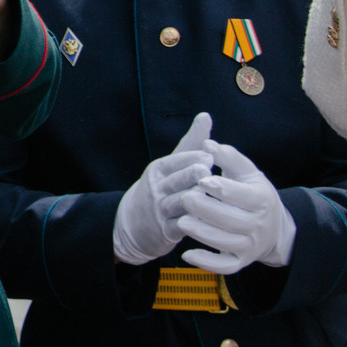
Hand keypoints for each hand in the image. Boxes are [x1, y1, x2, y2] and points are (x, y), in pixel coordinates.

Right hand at [112, 111, 215, 264]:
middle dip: (192, 175)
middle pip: (177, 180)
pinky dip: (196, 224)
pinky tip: (213, 221)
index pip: (176, 161)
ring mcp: (160, 210)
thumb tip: (206, 115)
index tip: (210, 155)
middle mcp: (157, 188)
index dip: (193, 158)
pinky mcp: (166, 231)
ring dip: (197, 200)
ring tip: (213, 197)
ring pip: (180, 203)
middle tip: (208, 171)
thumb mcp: (170, 164)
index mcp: (159, 169)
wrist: (132, 223)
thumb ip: (191, 142)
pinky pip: (183, 227)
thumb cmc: (160, 188)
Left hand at [173, 140, 297, 273]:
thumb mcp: (246, 172)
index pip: (242, 195)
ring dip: (202, 234)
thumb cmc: (252, 192)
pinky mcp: (240, 261)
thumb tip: (207, 144)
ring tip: (181, 221)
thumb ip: (228, 157)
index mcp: (262, 199)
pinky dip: (206, 263)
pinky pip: (224, 266)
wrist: (273, 228)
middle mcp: (258, 225)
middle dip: (206, 210)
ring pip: (225, 243)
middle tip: (185, 198)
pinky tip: (186, 253)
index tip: (201, 179)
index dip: (222, 188)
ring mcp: (250, 246)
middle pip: (231, 220)